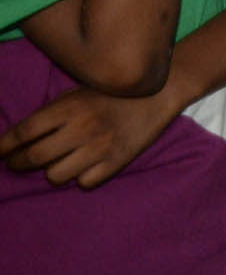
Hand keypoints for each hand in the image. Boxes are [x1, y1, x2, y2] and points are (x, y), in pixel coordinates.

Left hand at [0, 83, 179, 187]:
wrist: (160, 92)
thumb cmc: (113, 93)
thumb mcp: (79, 92)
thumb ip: (52, 114)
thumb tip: (20, 139)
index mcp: (70, 107)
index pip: (25, 131)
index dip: (4, 146)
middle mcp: (82, 127)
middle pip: (35, 156)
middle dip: (18, 163)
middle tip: (16, 163)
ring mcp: (100, 146)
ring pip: (56, 175)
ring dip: (52, 171)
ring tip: (59, 163)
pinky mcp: (117, 161)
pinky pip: (84, 182)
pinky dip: (81, 177)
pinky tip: (86, 166)